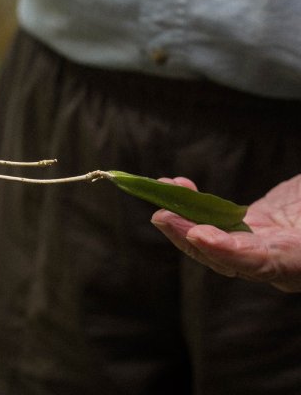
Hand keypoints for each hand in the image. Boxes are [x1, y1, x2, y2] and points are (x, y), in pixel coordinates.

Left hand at [151, 175, 300, 291]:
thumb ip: (294, 219)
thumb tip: (252, 231)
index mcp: (298, 260)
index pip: (261, 263)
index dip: (230, 252)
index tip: (201, 235)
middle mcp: (275, 261)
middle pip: (225, 257)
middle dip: (190, 238)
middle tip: (163, 215)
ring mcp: (259, 244)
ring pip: (212, 239)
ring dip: (183, 219)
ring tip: (161, 196)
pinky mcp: (249, 227)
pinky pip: (214, 219)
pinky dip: (194, 204)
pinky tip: (175, 185)